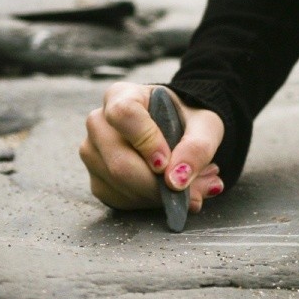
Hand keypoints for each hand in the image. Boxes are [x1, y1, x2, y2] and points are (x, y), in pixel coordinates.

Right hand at [80, 82, 227, 215]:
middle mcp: (99, 123)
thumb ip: (197, 147)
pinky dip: (151, 203)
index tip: (166, 162)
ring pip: (119, 185)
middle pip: (118, 161)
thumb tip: (176, 181)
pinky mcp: (98, 180)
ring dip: (161, 196)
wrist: (178, 130)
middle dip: (159, 184)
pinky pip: (120, 200)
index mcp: (121, 95)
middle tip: (196, 189)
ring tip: (193, 187)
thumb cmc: (187, 120)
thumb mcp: (205, 125)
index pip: (123, 114)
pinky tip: (172, 193)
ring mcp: (93, 153)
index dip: (146, 141)